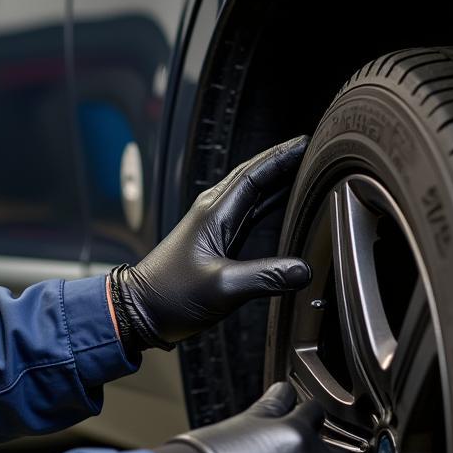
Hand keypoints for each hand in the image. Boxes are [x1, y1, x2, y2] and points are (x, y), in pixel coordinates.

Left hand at [109, 136, 310, 350]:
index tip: (306, 142)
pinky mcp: (215, 238)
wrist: (142, 309)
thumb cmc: (172, 296)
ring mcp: (213, 223)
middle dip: (281, 158)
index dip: (281, 157)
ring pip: (250, 190)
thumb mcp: (223, 287)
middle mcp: (213, 211)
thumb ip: (265, 277)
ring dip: (275, 176)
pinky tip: (282, 200)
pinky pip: (247, 209)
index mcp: (214, 213)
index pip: (254, 174)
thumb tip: (303, 270)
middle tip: (310, 146)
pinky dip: (267, 199)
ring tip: (303, 166)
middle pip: (252, 174)